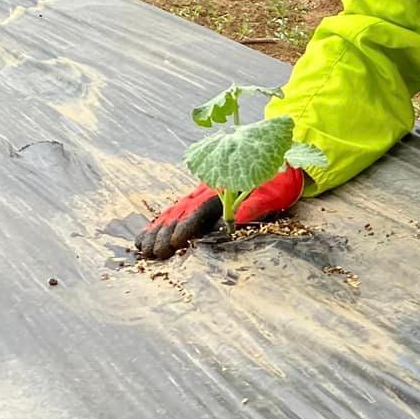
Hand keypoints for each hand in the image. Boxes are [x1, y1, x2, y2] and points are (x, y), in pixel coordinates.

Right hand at [136, 165, 304, 258]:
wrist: (275, 165)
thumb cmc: (274, 185)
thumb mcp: (268, 197)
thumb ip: (250, 209)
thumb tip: (231, 225)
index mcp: (221, 190)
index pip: (200, 210)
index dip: (188, 226)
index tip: (177, 242)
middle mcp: (204, 190)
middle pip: (180, 213)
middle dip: (165, 234)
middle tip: (155, 253)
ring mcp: (197, 193)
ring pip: (172, 213)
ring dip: (156, 232)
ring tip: (144, 249)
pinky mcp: (195, 198)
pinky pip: (172, 212)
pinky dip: (157, 225)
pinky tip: (144, 238)